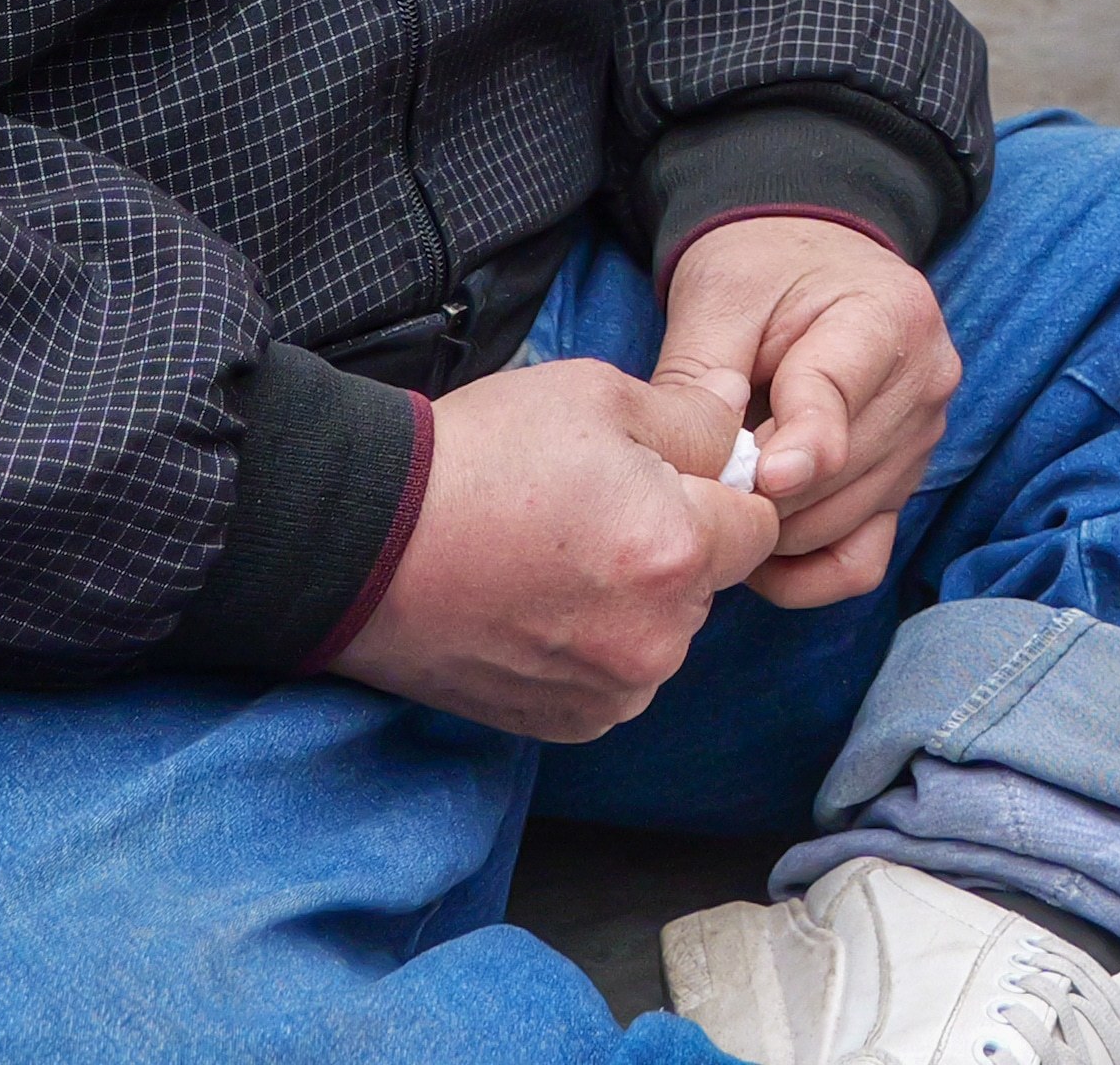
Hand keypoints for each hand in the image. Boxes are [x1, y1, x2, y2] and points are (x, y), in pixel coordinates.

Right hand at [322, 357, 777, 738]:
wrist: (360, 542)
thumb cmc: (479, 458)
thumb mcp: (597, 396)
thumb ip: (695, 416)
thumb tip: (741, 419)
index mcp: (678, 551)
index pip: (759, 523)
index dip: (720, 488)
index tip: (664, 473)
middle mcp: (656, 638)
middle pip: (710, 583)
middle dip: (676, 545)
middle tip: (592, 508)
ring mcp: (609, 692)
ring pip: (664, 633)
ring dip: (634, 601)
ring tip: (551, 556)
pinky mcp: (566, 724)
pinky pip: (614, 677)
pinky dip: (591, 646)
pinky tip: (533, 604)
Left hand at [647, 214, 960, 611]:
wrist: (809, 260)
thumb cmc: (760, 269)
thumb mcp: (720, 296)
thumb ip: (705, 375)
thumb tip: (696, 464)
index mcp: (889, 314)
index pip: (840, 395)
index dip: (801, 443)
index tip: (768, 478)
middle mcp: (925, 381)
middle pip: (838, 473)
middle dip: (759, 492)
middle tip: (694, 487)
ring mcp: (921, 440)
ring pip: (843, 523)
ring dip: (772, 531)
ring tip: (716, 504)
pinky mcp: (903, 486)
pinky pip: (862, 560)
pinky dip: (808, 574)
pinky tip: (756, 557)